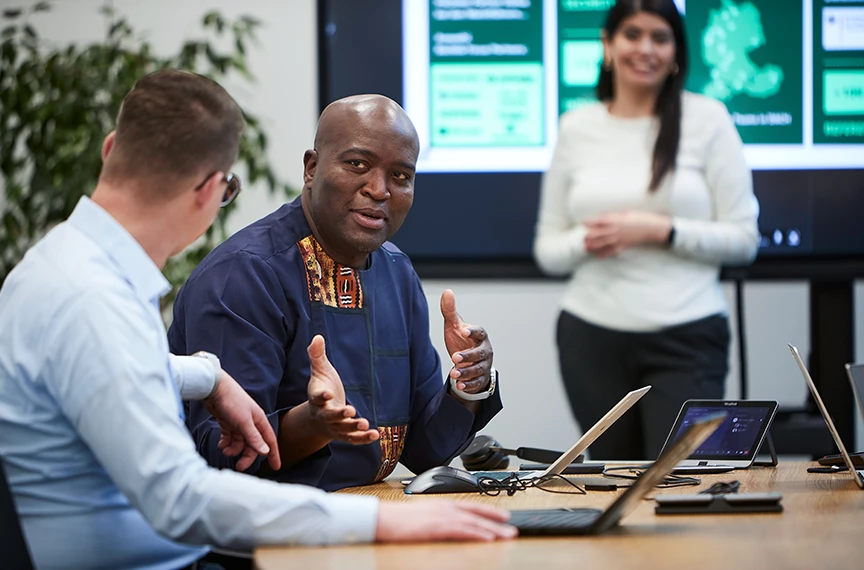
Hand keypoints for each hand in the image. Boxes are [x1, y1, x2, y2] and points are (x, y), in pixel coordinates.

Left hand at [203, 371, 280, 471]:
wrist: (214, 388)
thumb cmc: (232, 401)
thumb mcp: (243, 422)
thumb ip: (254, 437)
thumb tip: (265, 451)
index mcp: (259, 420)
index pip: (270, 440)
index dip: (273, 454)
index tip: (276, 466)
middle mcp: (251, 422)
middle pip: (253, 444)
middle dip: (247, 456)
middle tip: (239, 466)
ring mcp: (239, 422)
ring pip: (240, 442)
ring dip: (233, 449)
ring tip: (225, 450)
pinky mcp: (227, 421)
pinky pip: (229, 437)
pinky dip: (226, 443)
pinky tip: (221, 445)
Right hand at [306, 335, 379, 444]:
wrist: (317, 417)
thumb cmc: (322, 388)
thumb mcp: (319, 371)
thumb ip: (317, 356)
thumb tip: (317, 336)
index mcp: (316, 398)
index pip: (317, 397)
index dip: (321, 396)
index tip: (328, 394)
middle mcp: (324, 414)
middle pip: (330, 416)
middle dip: (340, 415)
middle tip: (350, 411)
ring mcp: (334, 427)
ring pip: (342, 430)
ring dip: (353, 428)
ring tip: (364, 424)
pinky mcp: (344, 435)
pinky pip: (353, 439)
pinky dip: (363, 439)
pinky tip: (375, 435)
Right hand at [376, 501, 516, 541]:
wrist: (384, 518)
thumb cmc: (400, 518)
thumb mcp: (425, 515)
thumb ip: (440, 517)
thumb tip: (452, 525)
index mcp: (444, 504)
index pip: (472, 506)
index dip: (490, 511)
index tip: (505, 516)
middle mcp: (446, 508)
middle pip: (478, 514)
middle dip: (497, 522)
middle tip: (513, 529)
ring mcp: (442, 517)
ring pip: (474, 523)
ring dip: (492, 530)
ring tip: (507, 536)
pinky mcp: (437, 528)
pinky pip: (462, 531)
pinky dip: (477, 534)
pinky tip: (487, 538)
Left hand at [440, 289, 492, 392]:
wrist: (466, 360)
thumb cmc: (461, 339)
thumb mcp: (454, 326)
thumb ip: (450, 310)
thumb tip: (447, 291)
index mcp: (480, 335)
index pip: (479, 332)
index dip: (472, 331)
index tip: (463, 330)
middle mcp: (485, 350)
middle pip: (480, 353)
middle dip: (469, 356)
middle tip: (454, 357)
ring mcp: (484, 364)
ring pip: (478, 369)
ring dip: (467, 372)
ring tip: (454, 374)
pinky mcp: (480, 378)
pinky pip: (477, 382)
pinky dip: (469, 384)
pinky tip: (459, 385)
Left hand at [583, 211, 671, 257]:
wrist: (651, 227)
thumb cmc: (639, 218)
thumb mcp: (625, 213)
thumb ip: (613, 216)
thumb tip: (602, 217)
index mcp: (616, 220)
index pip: (599, 221)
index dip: (590, 222)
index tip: (583, 223)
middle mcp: (616, 230)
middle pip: (599, 234)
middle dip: (589, 236)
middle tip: (582, 239)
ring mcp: (619, 238)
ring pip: (603, 243)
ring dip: (594, 246)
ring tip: (586, 248)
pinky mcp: (624, 245)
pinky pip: (613, 250)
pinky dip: (605, 254)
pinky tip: (598, 256)